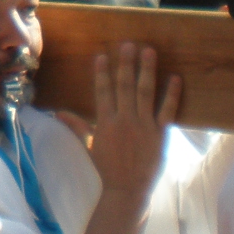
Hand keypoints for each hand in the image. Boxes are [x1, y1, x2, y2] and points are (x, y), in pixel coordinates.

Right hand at [80, 43, 180, 208]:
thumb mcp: (89, 145)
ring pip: (145, 93)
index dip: (102, 73)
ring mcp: (144, 126)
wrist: (127, 189)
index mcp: (106, 122)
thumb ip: (76, 126)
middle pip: (125, 86)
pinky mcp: (160, 134)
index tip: (102, 56)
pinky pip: (167, 111)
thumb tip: (58, 114)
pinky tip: (176, 78)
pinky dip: (172, 95)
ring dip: (147, 71)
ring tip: (149, 51)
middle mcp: (125, 120)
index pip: (103, 92)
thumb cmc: (106, 167)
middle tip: (128, 45)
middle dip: (126, 64)